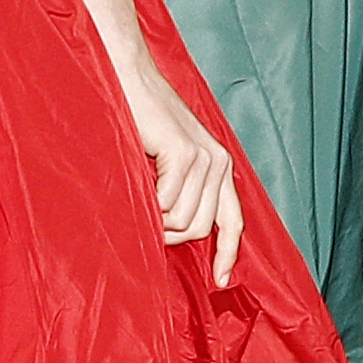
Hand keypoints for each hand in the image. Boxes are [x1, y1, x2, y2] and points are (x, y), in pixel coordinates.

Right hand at [116, 53, 243, 288]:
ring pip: (182, 220)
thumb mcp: (169, 160)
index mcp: (220, 166)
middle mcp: (220, 162)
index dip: (228, 254)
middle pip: (200, 229)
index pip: (233, 222)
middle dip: (169, 236)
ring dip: (155, 218)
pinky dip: (147, 201)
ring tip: (140, 193)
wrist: (128, 81)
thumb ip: (182, 189)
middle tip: (146, 219)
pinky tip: (138, 177)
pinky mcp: (184, 153)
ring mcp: (204, 157)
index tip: (221, 281)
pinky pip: (166, 204)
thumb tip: (176, 232)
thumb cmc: (139, 122)